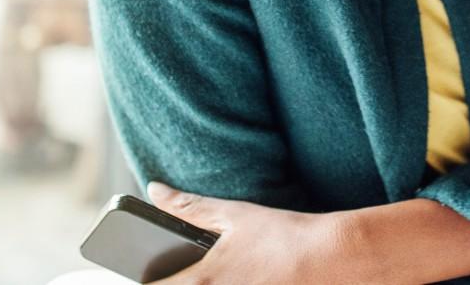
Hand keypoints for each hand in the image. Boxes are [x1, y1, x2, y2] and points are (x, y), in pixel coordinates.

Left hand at [146, 182, 357, 284]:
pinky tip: (243, 278)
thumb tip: (155, 192)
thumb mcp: (234, 215)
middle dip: (173, 282)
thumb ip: (188, 206)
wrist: (332, 260)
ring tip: (223, 271)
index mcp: (200, 280)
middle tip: (179, 273)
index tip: (137, 273)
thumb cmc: (283, 237)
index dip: (138, 281)